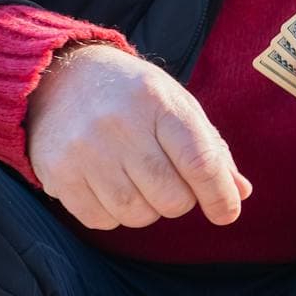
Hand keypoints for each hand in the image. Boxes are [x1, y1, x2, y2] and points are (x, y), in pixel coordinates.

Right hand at [27, 44, 250, 231]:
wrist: (60, 76)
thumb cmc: (133, 97)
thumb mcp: (178, 106)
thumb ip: (211, 149)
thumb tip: (239, 192)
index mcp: (158, 103)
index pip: (200, 162)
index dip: (220, 196)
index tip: (226, 212)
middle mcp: (120, 124)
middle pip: (171, 198)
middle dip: (180, 201)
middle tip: (168, 182)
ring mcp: (84, 149)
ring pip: (136, 214)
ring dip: (146, 209)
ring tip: (136, 180)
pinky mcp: (57, 171)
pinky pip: (101, 220)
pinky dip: (113, 214)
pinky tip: (108, 186)